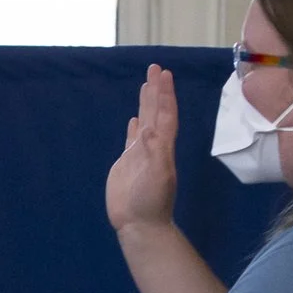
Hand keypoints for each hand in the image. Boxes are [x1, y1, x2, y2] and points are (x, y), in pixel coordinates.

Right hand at [104, 63, 179, 234]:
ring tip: (146, 85)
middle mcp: (153, 146)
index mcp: (162, 146)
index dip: (164, 94)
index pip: (165, 114)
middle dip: (155, 91)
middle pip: (156, 112)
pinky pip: (132, 139)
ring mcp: (140, 154)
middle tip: (154, 68)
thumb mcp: (157, 176)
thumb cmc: (151, 202)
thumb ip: (154, 152)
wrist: (140, 224)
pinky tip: (134, 120)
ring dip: (146, 104)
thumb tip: (148, 128)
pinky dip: (135, 127)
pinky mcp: (128, 164)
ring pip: (145, 122)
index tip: (162, 74)